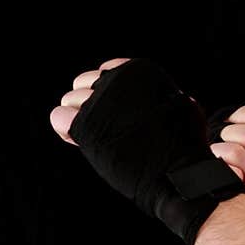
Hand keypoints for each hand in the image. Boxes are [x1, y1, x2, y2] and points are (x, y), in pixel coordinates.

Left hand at [49, 56, 244, 244]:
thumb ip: (160, 96)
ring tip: (98, 137)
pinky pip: (59, 117)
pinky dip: (65, 128)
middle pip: (84, 83)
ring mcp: (99, 102)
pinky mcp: (85, 125)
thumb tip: (164, 97)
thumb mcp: (182, 106)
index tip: (118, 114)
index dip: (110, 94)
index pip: (107, 72)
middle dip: (91, 104)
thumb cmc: (185, 146)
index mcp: (140, 70)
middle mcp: (116, 79)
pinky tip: (77, 139)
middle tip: (106, 127)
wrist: (178, 175)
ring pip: (70, 99)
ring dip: (79, 117)